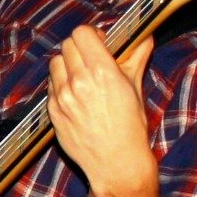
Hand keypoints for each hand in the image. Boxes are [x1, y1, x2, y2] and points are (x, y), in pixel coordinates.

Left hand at [47, 26, 159, 196]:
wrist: (116, 164)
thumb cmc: (130, 128)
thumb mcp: (136, 89)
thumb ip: (136, 59)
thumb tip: (145, 38)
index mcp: (103, 71)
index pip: (82, 33)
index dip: (91, 35)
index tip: (99, 43)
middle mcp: (79, 81)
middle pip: (67, 45)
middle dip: (79, 49)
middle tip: (91, 60)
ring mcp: (62, 96)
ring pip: (55, 63)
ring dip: (67, 65)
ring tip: (81, 77)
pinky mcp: (52, 111)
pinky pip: (50, 86)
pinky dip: (60, 85)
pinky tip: (75, 96)